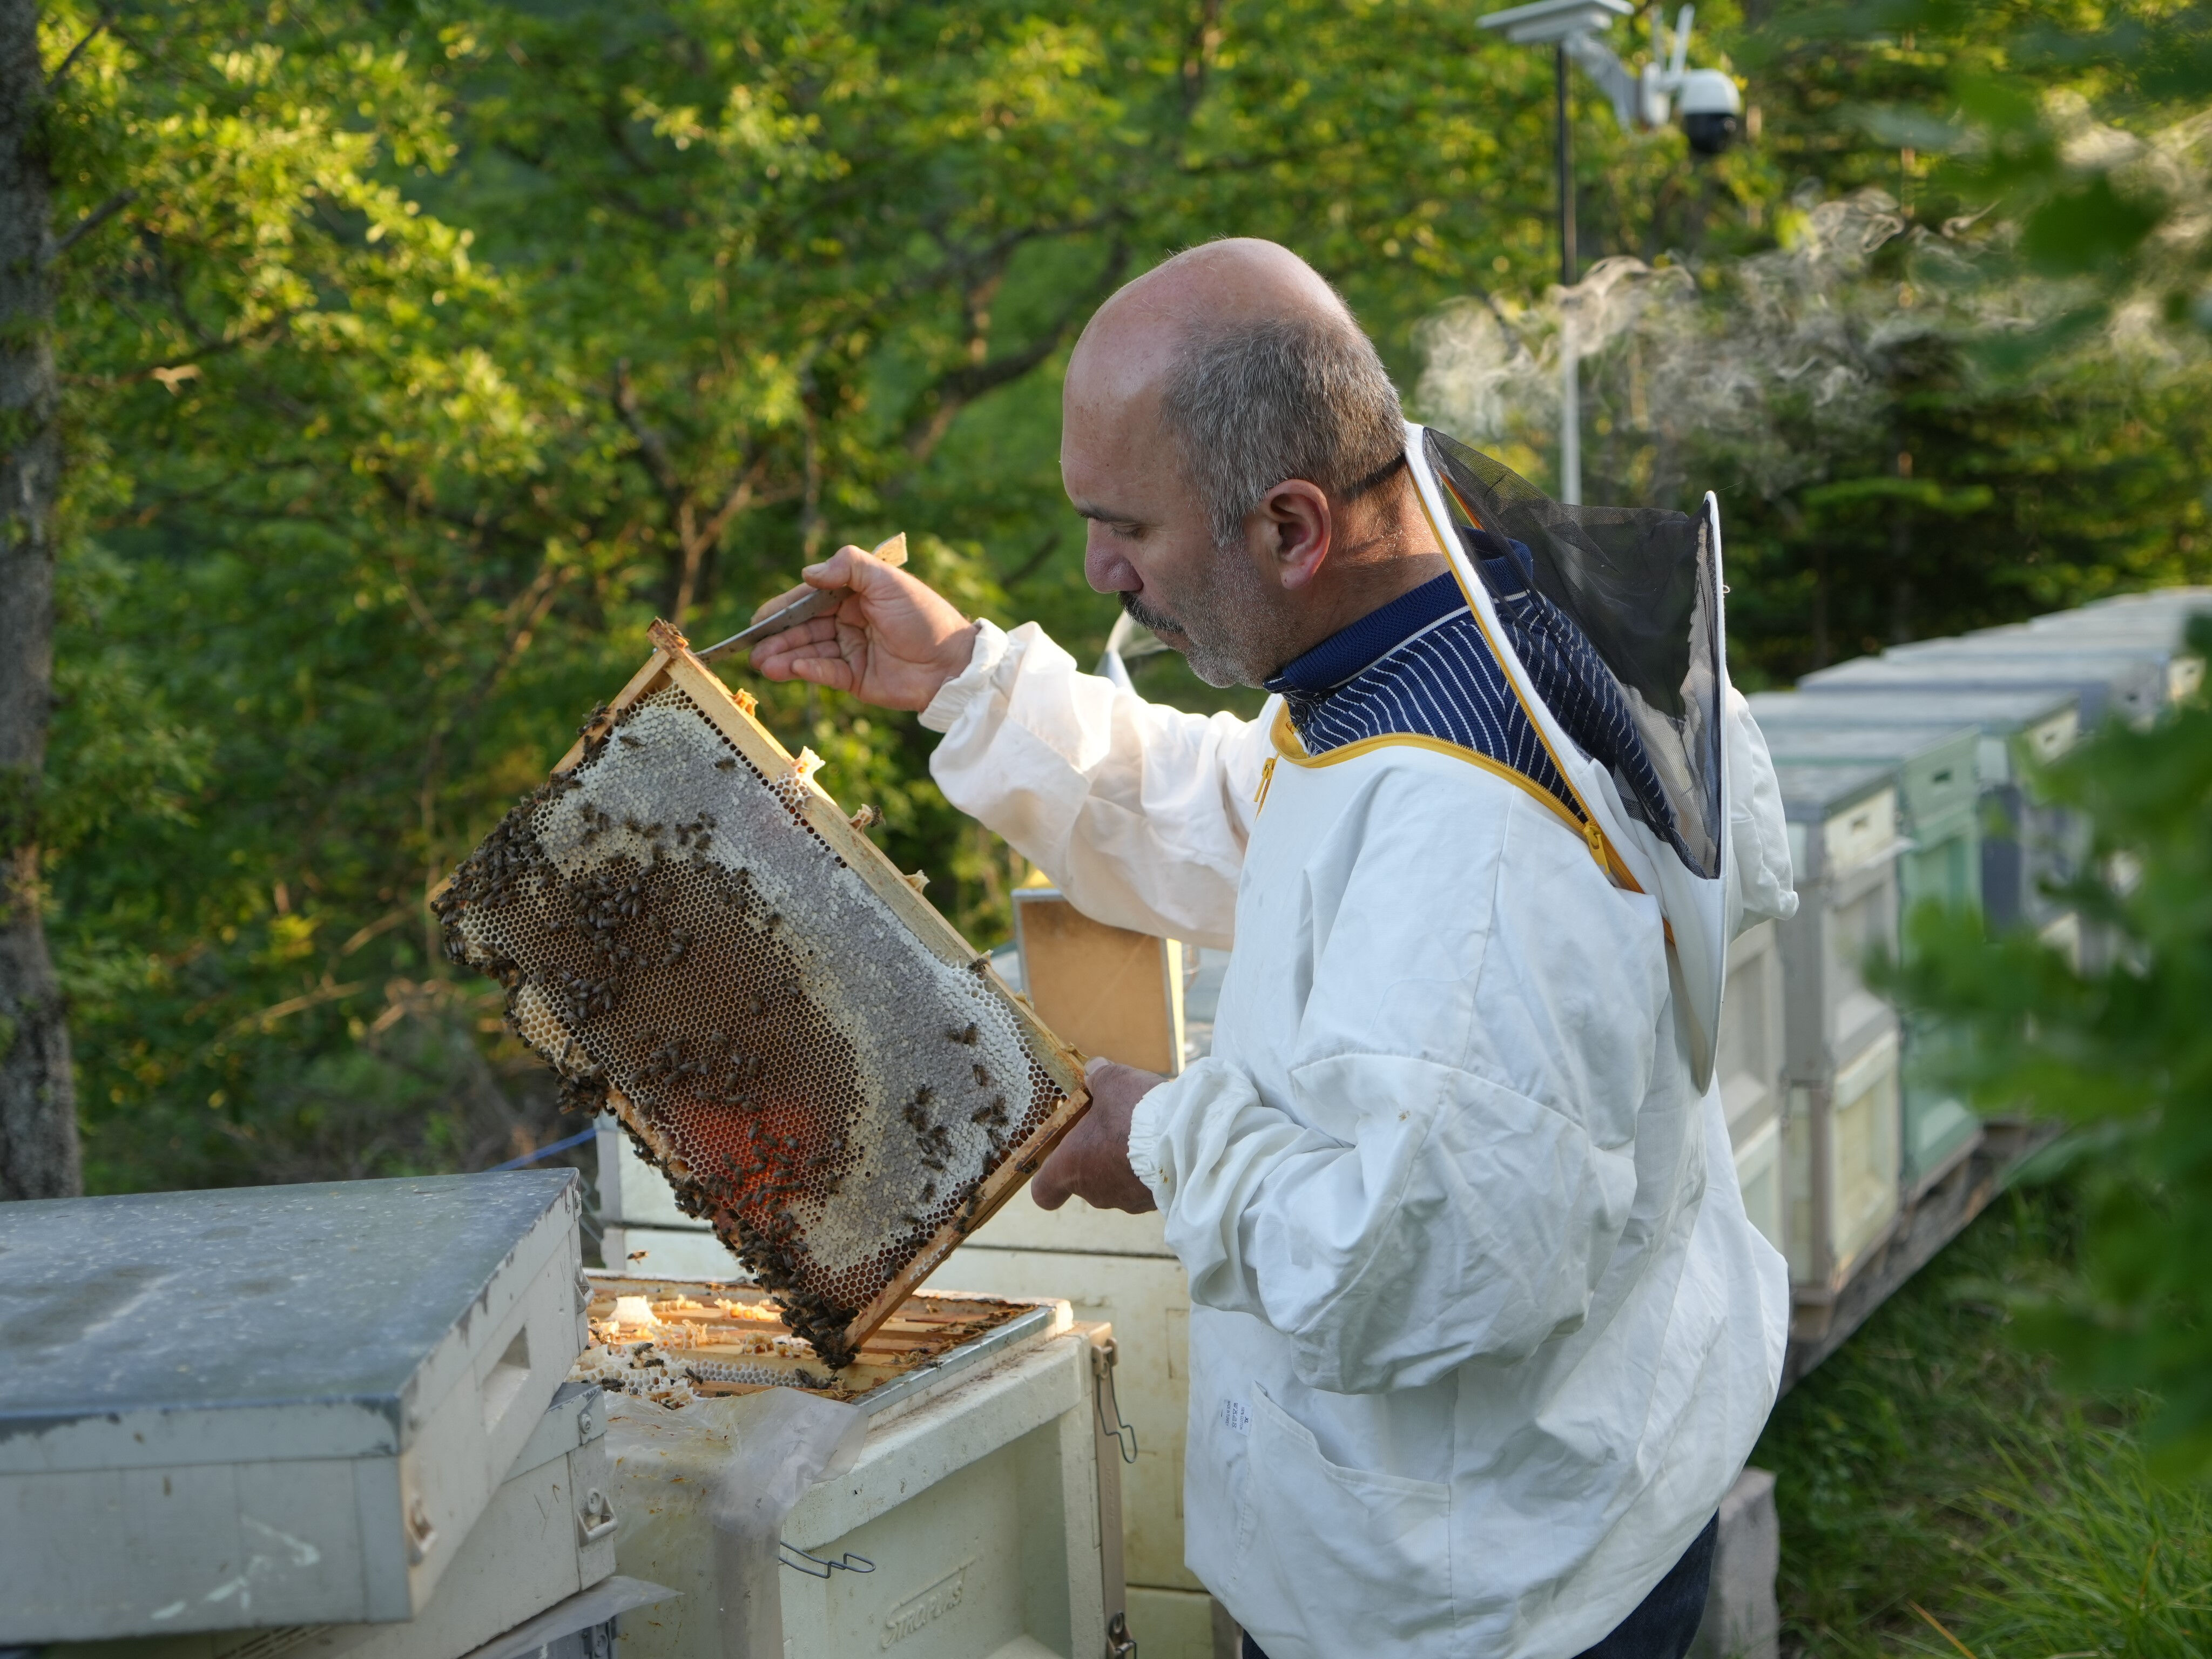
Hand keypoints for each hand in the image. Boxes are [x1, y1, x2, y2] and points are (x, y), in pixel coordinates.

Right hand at [747, 544, 979, 711]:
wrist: (953, 663)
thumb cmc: (924, 615)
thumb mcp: (888, 580)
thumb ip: (848, 567)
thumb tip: (808, 572)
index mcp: (854, 594)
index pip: (809, 599)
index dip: (782, 609)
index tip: (757, 619)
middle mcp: (849, 621)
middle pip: (804, 628)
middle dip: (778, 637)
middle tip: (751, 647)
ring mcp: (852, 650)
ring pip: (810, 652)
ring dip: (786, 657)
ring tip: (763, 664)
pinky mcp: (856, 678)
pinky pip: (826, 672)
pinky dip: (809, 670)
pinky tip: (793, 669)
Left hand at [1032, 1058, 1161, 1213]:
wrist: (1185, 1141)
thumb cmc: (1135, 1114)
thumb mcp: (1112, 1081)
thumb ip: (1098, 1076)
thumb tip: (1094, 1069)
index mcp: (1070, 1166)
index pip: (1043, 1191)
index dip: (1047, 1179)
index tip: (1056, 1162)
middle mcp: (1093, 1191)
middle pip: (1084, 1180)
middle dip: (1095, 1156)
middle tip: (1110, 1129)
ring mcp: (1124, 1201)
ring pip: (1115, 1182)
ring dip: (1122, 1163)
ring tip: (1140, 1135)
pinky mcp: (1151, 1203)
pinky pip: (1141, 1186)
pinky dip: (1145, 1170)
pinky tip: (1159, 1147)